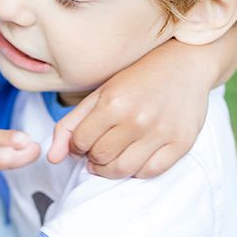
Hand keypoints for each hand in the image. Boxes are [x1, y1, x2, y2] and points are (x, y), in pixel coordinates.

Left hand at [47, 41, 213, 177]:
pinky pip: (150, 172)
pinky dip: (137, 171)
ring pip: (123, 170)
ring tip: (112, 156)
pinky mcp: (181, 142)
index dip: (77, 145)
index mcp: (113, 103)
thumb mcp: (99, 93)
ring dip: (111, 169)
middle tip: (99, 147)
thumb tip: (52, 158)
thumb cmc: (137, 79)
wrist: (184, 64)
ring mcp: (161, 132)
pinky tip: (134, 157)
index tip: (84, 140)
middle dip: (93, 157)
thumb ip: (71, 125)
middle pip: (100, 158)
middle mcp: (137, 119)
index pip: (80, 143)